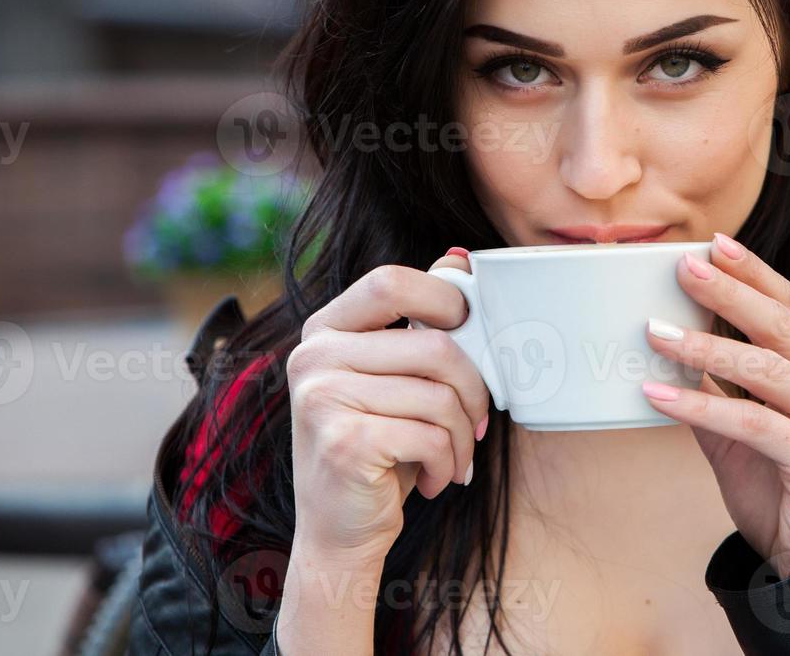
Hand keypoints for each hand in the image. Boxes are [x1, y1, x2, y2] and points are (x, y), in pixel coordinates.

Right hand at [284, 250, 490, 560]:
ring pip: (439, 395)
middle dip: (473, 389)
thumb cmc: (378, 448)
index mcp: (324, 330)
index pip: (390, 281)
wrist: (339, 532)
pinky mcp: (343, 442)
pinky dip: (448, 462)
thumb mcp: (394, 378)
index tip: (467, 331)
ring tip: (453, 456)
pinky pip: (431, 435)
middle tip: (476, 421)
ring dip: (462, 436)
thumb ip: (417, 320)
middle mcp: (313, 357)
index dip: (443, 299)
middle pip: (433, 345)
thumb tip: (459, 258)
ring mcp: (322, 398)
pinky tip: (435, 479)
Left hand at [641, 233, 789, 577]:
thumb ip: (715, 390)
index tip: (715, 243)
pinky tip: (660, 395)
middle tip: (684, 267)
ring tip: (656, 331)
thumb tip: (669, 348)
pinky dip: (702, 407)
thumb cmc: (785, 490)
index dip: (754, 273)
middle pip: (781, 325)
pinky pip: (754, 422)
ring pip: (767, 370)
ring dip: (705, 347)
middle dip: (731, 292)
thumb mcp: (740, 431)